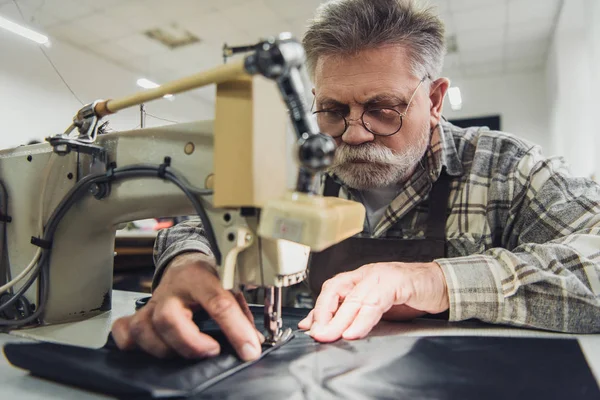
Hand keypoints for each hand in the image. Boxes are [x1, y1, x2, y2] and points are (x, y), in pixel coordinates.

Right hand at [111, 253, 263, 360]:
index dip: (236, 329)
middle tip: (212, 350)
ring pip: (144, 329)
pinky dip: (131, 343)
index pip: (218, 303)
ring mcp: (153, 301)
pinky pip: (124, 330)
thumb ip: (241, 312)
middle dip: (191, 343)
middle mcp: (172, 288)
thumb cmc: (209, 273)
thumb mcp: (230, 284)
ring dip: (166, 349)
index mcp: (200, 275)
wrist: (186, 260)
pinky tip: (150, 346)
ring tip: (187, 351)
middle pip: (168, 318)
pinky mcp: (141, 312)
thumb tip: (254, 341)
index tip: (249, 349)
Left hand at [298, 262, 448, 341]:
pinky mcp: (396, 283)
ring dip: (340, 319)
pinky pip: (375, 302)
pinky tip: (354, 331)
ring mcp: (381, 276)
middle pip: (337, 290)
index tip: (308, 327)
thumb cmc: (410, 293)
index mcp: (360, 277)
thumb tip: (328, 327)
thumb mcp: (378, 306)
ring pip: (354, 298)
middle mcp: (367, 274)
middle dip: (323, 313)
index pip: (331, 289)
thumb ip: (355, 313)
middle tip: (317, 333)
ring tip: (330, 335)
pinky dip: (363, 319)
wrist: (441, 284)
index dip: (318, 308)